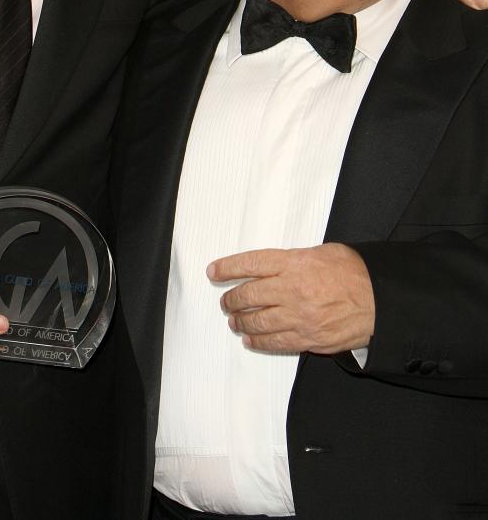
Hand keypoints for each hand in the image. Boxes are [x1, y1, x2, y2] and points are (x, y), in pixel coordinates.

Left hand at [207, 243, 374, 354]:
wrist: (380, 300)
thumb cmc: (354, 272)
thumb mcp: (322, 252)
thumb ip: (294, 259)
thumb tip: (273, 267)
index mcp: (294, 263)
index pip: (251, 264)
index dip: (228, 268)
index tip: (213, 272)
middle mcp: (292, 289)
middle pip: (249, 295)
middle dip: (232, 299)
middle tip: (226, 302)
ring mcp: (299, 316)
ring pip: (258, 321)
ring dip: (241, 321)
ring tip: (234, 321)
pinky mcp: (308, 338)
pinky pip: (275, 342)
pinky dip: (258, 341)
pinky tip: (250, 339)